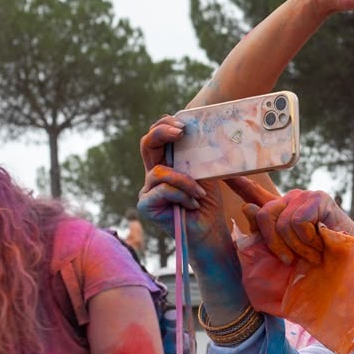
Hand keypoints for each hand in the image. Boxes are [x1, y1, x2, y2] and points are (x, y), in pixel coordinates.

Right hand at [137, 117, 223, 244]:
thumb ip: (195, 153)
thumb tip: (196, 128)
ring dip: (184, 181)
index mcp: (165, 163)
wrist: (209, 230)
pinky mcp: (145, 205)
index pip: (157, 137)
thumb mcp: (204, 171)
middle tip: (181, 131)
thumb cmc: (207, 202)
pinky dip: (181, 195)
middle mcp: (153, 174)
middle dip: (162, 133)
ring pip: (159, 172)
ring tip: (199, 194)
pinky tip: (193, 205)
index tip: (184, 123)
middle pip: (146, 144)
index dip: (165, 125)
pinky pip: (162, 190)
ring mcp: (147, 190)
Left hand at [240, 188, 353, 264]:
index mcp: (280, 212)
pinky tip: (322, 244)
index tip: (221, 171)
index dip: (238, 182)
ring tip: (313, 253)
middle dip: (274, 244)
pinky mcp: (319, 199)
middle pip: (263, 214)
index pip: (254, 193)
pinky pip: (299, 222)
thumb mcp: (284, 254)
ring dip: (297, 247)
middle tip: (291, 260)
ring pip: (282, 223)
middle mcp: (290, 199)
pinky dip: (308, 241)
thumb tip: (246, 207)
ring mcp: (305, 197)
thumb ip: (263, 235)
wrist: (348, 266)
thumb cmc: (316, 262)